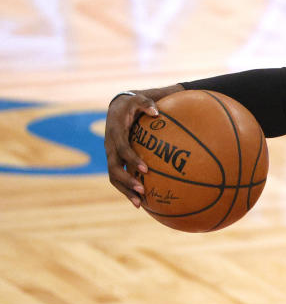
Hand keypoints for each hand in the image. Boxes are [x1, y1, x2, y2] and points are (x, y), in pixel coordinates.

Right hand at [104, 92, 158, 206]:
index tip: (146, 169)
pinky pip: (119, 177)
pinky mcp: (115, 160)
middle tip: (143, 190)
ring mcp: (111, 155)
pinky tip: (142, 201)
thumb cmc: (131, 104)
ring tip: (140, 204)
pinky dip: (127, 189)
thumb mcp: (138, 100)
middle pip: (114, 168)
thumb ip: (146, 104)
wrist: (117, 108)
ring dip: (125, 191)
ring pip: (114, 177)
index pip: (122, 149)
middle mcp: (110, 146)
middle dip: (127, 181)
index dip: (132, 159)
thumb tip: (157, 112)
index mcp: (115, 133)